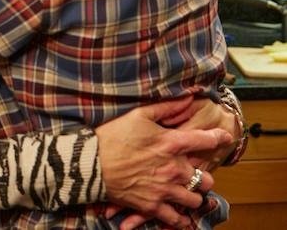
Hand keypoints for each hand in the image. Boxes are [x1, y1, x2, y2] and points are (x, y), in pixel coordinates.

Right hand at [95, 95, 232, 229]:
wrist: (90, 162)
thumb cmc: (113, 135)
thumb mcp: (138, 114)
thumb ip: (167, 106)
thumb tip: (189, 97)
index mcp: (172, 144)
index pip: (206, 140)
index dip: (219, 137)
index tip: (225, 136)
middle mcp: (174, 168)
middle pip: (207, 178)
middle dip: (204, 176)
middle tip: (195, 173)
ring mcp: (165, 189)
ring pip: (196, 199)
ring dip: (194, 196)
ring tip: (187, 192)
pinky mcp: (152, 205)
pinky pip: (176, 218)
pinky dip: (180, 218)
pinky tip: (179, 214)